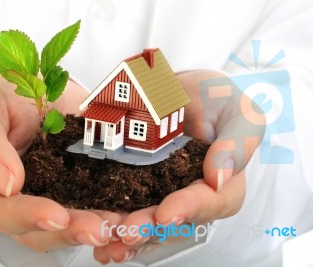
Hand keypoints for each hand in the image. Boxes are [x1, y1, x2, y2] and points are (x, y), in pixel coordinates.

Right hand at [0, 73, 120, 251]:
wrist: (41, 88)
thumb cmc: (6, 97)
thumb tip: (6, 183)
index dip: (26, 217)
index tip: (55, 216)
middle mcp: (17, 201)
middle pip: (36, 231)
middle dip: (68, 232)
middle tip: (97, 229)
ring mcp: (50, 199)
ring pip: (66, 229)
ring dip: (92, 229)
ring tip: (116, 225)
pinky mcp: (77, 192)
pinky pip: (92, 210)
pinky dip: (109, 216)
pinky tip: (126, 216)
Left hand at [93, 70, 264, 263]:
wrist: (178, 87)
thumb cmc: (217, 99)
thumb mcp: (239, 113)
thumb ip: (238, 142)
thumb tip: (220, 176)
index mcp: (221, 183)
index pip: (210, 202)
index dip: (189, 210)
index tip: (167, 214)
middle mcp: (189, 194)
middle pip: (173, 220)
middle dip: (149, 228)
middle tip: (127, 233)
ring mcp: (160, 191)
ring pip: (145, 220)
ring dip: (125, 235)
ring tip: (105, 245)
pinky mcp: (134, 183)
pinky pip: (122, 204)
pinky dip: (110, 219)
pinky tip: (94, 234)